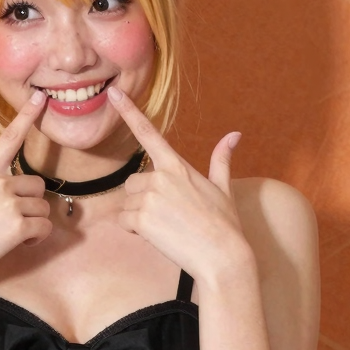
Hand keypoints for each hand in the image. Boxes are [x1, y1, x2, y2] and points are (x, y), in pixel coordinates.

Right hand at [0, 90, 51, 284]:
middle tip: (10, 222)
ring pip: (43, 209)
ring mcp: (10, 204)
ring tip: (9, 236)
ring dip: (33, 224)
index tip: (41, 98)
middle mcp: (0, 183)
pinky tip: (17, 245)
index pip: (10, 138)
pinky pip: (44, 228)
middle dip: (30, 204)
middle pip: (38, 185)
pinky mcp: (18, 226)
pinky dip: (36, 240)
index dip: (27, 115)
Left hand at [109, 86, 250, 278]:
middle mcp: (161, 177)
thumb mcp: (223, 188)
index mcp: (177, 166)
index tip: (114, 94)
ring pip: (127, 204)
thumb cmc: (224, 224)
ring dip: (139, 217)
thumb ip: (221, 160)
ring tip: (166, 227)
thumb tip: (234, 135)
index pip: (148, 133)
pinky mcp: (142, 218)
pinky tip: (157, 236)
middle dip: (142, 200)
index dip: (129, 111)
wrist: (222, 255)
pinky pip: (124, 221)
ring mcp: (150, 197)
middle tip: (168, 217)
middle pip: (132, 183)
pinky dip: (134, 231)